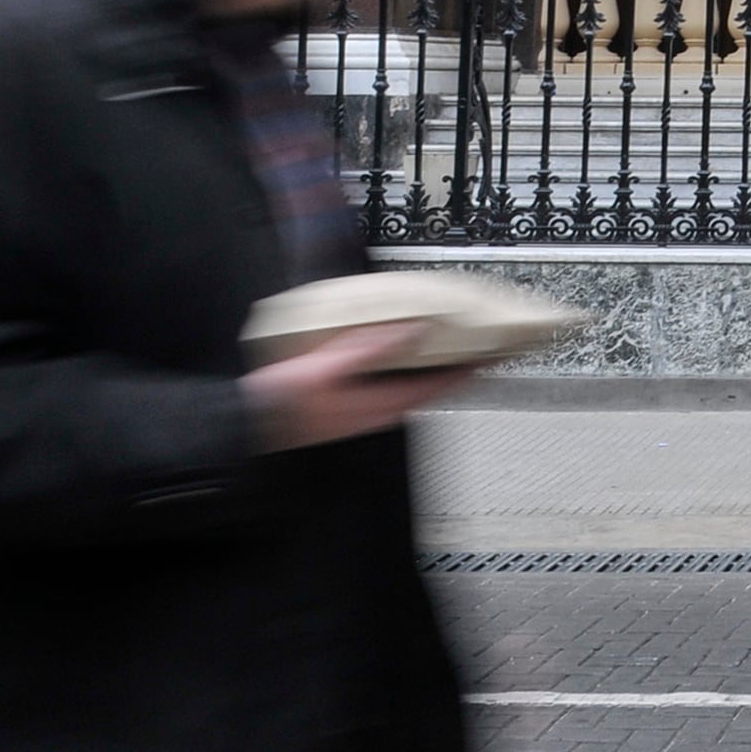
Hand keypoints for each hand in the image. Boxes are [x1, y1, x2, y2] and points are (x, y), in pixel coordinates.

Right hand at [241, 322, 479, 452]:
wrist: (252, 422)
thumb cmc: (284, 400)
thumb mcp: (327, 366)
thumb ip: (370, 347)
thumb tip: (412, 329)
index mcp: (381, 403)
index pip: (441, 385)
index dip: (473, 368)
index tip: (498, 353)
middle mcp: (381, 411)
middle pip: (435, 387)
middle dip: (462, 367)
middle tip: (486, 349)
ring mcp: (369, 411)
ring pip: (418, 387)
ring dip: (439, 369)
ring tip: (458, 348)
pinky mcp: (356, 407)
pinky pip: (398, 386)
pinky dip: (414, 370)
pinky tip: (410, 356)